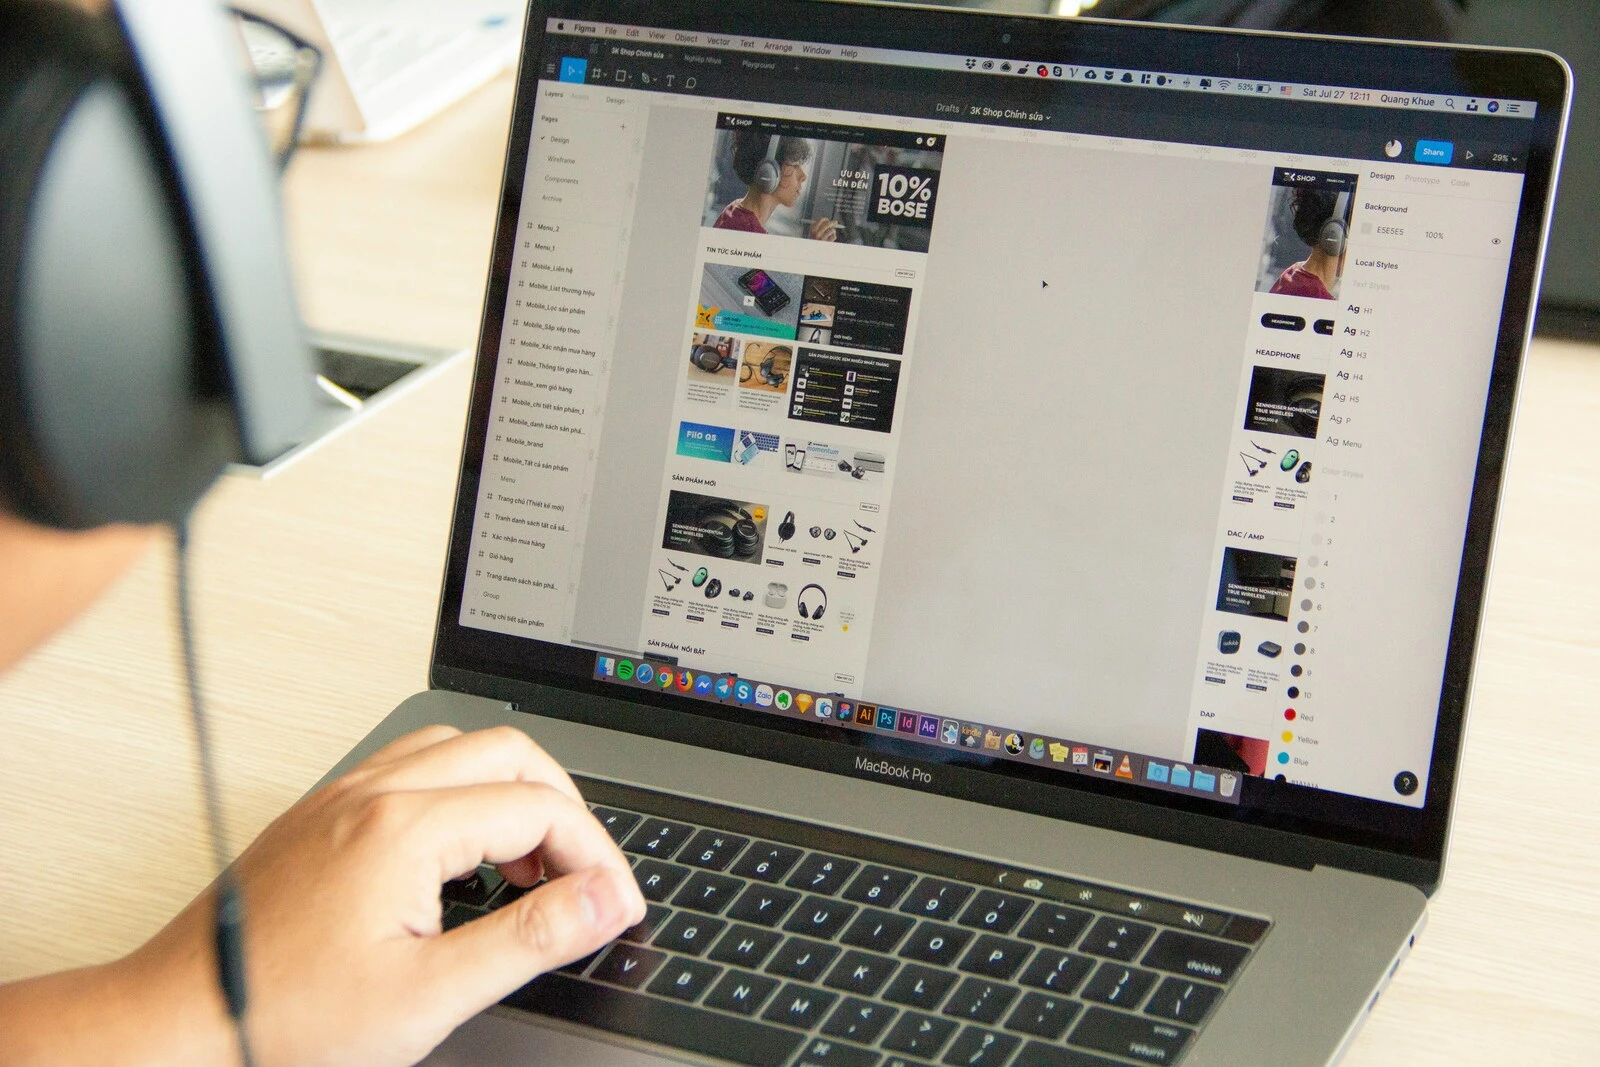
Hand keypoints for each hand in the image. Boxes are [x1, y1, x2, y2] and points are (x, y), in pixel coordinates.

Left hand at [127, 725, 644, 1065]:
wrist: (180, 1021)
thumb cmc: (284, 1016)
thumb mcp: (426, 997)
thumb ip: (526, 940)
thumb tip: (600, 902)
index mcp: (406, 828)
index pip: (541, 808)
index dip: (596, 857)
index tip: (613, 908)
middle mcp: (375, 793)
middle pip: (511, 753)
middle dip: (566, 810)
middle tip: (583, 877)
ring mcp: (345, 796)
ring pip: (462, 747)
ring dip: (514, 792)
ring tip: (530, 864)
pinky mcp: (324, 812)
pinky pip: (415, 766)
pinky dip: (464, 792)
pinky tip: (463, 853)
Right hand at [808, 216, 838, 240]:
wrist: (815, 252)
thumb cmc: (816, 242)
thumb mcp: (815, 233)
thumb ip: (820, 227)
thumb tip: (829, 221)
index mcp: (812, 230)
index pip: (821, 220)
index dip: (826, 219)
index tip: (828, 220)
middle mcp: (817, 234)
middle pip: (827, 224)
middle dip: (832, 223)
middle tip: (835, 222)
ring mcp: (822, 239)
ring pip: (832, 230)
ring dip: (833, 231)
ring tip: (831, 234)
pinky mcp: (827, 243)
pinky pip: (834, 236)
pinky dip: (833, 237)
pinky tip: (831, 239)